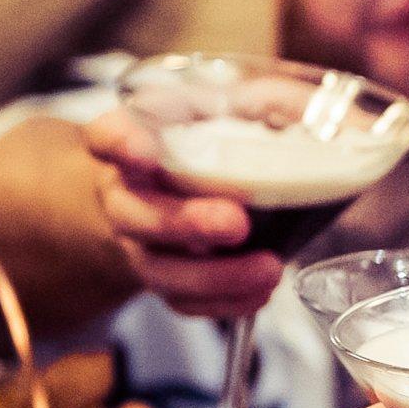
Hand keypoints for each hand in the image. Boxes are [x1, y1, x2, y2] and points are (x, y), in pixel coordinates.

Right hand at [82, 109, 288, 318]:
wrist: (151, 197)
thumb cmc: (185, 150)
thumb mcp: (204, 116)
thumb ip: (243, 105)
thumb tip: (302, 106)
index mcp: (128, 147)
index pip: (106, 137)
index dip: (120, 144)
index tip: (144, 150)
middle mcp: (124, 197)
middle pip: (136, 216)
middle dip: (187, 222)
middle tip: (236, 221)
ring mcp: (138, 246)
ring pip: (160, 270)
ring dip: (216, 276)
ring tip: (268, 268)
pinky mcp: (160, 280)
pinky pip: (183, 302)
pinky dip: (225, 302)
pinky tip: (261, 292)